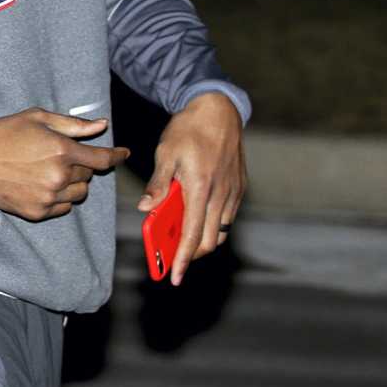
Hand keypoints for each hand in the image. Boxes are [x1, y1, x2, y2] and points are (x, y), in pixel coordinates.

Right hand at [0, 109, 129, 221]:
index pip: (102, 159)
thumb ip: (73, 124)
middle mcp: (59, 176)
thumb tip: (102, 125)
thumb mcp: (37, 118)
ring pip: (79, 193)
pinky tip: (42, 185)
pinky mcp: (38, 212)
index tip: (123, 154)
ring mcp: (49, 197)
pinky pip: (64, 206)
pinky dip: (60, 197)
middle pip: (89, 176)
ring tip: (52, 172)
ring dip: (73, 183)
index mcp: (62, 151)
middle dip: (81, 165)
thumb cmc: (3, 134)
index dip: (116, 156)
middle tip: (60, 156)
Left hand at [140, 91, 246, 284]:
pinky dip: (211, 225)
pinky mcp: (240, 188)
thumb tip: (147, 208)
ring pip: (219, 231)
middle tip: (171, 261)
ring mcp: (234, 193)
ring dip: (201, 241)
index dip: (181, 259)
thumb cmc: (188, 130)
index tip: (174, 276)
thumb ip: (159, 184)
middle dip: (189, 255)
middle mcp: (221, 194)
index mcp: (200, 188)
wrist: (219, 110)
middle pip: (207, 240)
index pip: (190, 234)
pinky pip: (226, 217)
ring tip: (179, 241)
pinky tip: (195, 219)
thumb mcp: (166, 154)